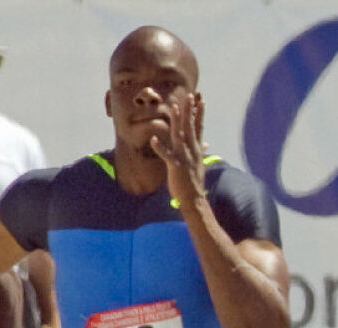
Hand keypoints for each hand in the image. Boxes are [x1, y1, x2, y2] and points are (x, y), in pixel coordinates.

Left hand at [150, 93, 206, 208]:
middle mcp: (191, 150)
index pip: (198, 128)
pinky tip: (153, 139)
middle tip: (189, 95)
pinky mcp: (176, 166)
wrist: (194, 199)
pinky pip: (166, 155)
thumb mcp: (199, 164)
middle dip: (189, 111)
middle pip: (190, 126)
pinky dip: (159, 147)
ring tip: (173, 107)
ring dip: (176, 121)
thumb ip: (200, 151)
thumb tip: (205, 143)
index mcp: (196, 149)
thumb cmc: (194, 183)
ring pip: (179, 135)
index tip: (201, 100)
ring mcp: (184, 157)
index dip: (199, 114)